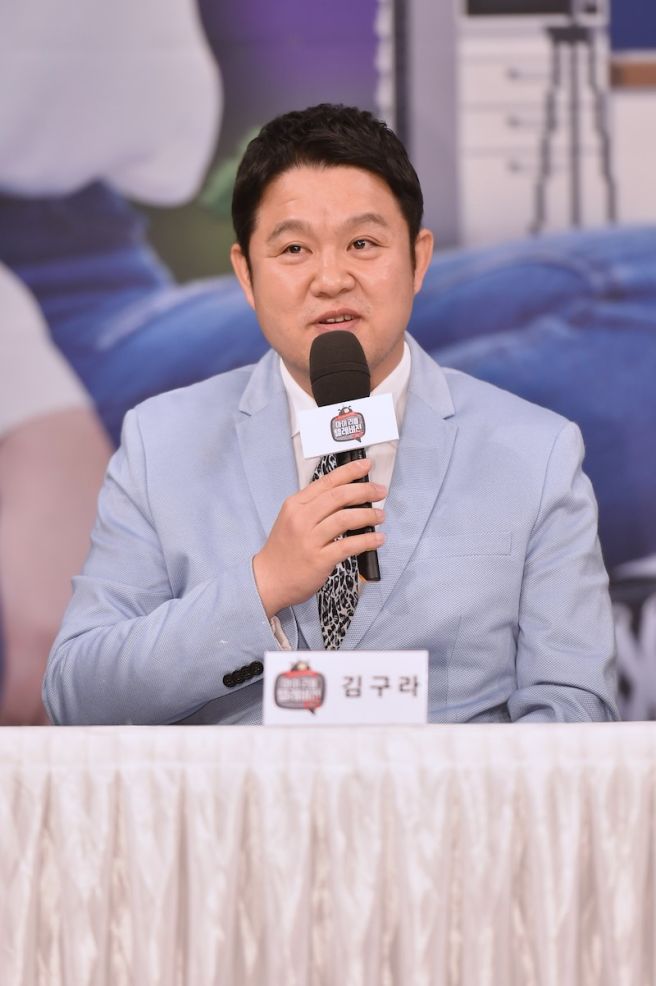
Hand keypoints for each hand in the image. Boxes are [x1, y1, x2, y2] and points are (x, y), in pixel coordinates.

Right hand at [253, 458, 385, 617]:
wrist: (268, 579)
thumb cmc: (284, 550)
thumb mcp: (291, 520)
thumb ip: (314, 507)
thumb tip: (346, 495)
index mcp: (295, 505)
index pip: (326, 482)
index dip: (349, 471)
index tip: (366, 465)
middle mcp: (301, 519)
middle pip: (338, 496)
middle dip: (365, 490)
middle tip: (381, 491)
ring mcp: (309, 539)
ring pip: (345, 519)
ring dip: (368, 515)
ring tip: (380, 516)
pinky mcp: (319, 559)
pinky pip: (349, 545)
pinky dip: (367, 540)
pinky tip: (378, 539)